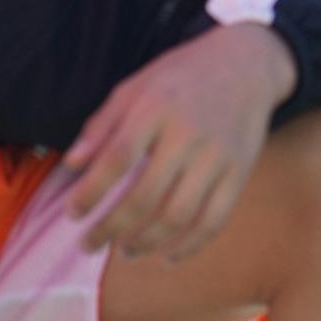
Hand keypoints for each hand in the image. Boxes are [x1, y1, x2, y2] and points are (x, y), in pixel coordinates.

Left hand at [64, 23, 295, 260]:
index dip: (90, 193)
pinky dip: (190, 246)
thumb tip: (71, 166)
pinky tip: (168, 257)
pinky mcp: (240, 170)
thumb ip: (103, 125)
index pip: (116, 159)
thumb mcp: (137, 85)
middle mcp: (188, 134)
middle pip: (143, 195)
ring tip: (125, 251)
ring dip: (145, 242)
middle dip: (109, 228)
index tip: (72, 213)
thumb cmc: (183, 75)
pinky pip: (215, 218)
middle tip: (88, 245)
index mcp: (157, 109)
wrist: (249, 63)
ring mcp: (218, 155)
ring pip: (178, 214)